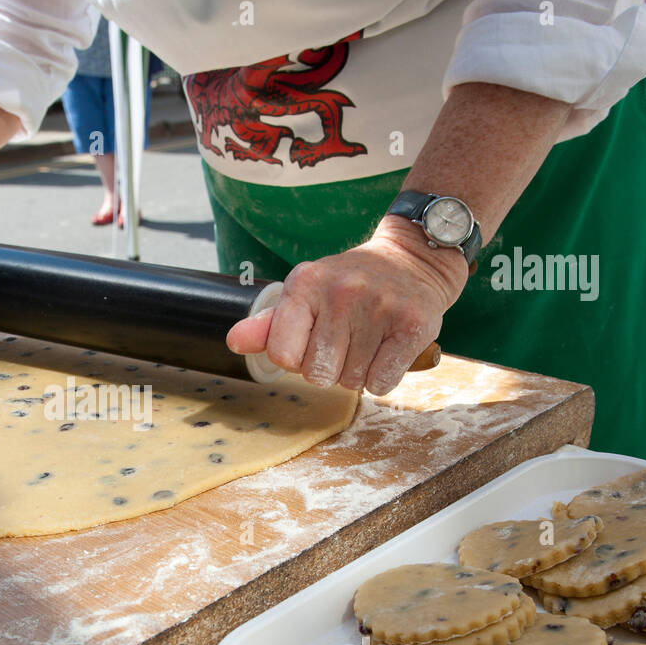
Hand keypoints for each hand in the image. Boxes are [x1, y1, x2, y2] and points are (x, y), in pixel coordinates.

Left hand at [225, 218, 468, 394]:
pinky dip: (383, 377)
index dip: (296, 359)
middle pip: (316, 374)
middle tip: (347, 339)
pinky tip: (387, 349)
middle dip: (330, 367)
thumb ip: (269, 324)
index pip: (281, 355)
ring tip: (369, 339)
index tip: (312, 342)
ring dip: (358, 372)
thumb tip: (233, 341)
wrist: (412, 261)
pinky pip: (381, 383)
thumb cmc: (349, 285)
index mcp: (305, 283)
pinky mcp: (413, 324)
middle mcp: (342, 291)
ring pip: (351, 382)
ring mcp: (380, 307)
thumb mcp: (305, 294)